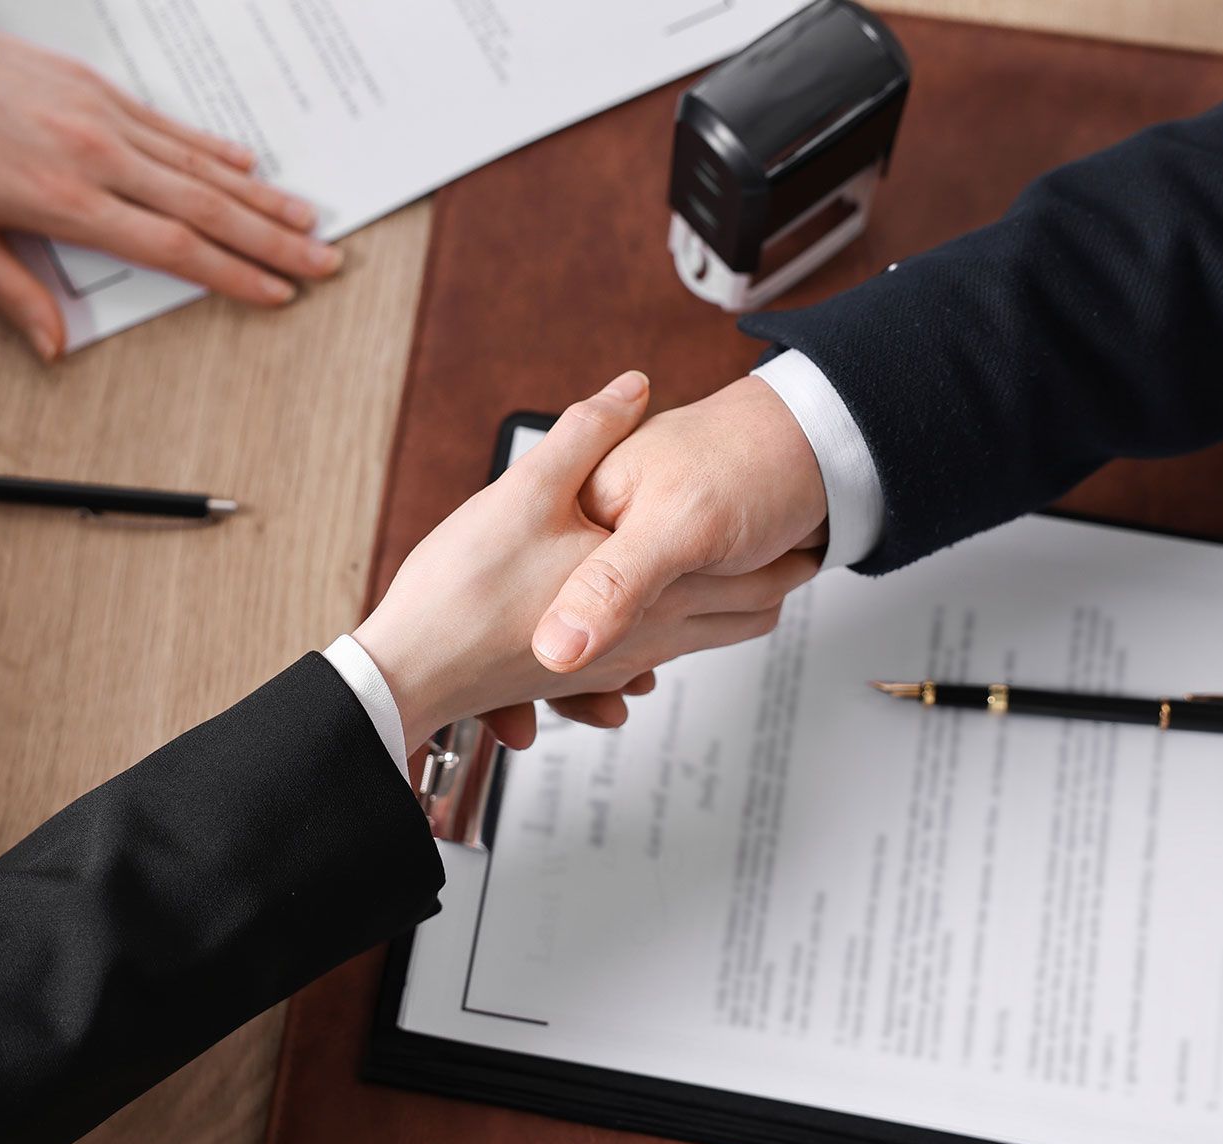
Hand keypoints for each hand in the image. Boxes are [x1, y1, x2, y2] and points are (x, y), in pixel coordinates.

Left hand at [0, 2, 340, 359]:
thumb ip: (12, 291)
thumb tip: (52, 347)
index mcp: (65, 202)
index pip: (173, 247)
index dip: (232, 275)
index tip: (275, 294)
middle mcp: (97, 157)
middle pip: (206, 209)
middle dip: (272, 241)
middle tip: (324, 263)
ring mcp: (103, 117)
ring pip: (201, 166)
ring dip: (260, 197)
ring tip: (307, 220)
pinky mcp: (99, 86)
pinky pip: (171, 125)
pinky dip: (215, 148)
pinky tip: (249, 166)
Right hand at [353, 372, 816, 752]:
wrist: (408, 673)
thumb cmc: (466, 590)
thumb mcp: (529, 493)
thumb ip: (585, 436)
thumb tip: (629, 388)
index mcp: (640, 584)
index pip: (744, 574)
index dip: (781, 547)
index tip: (814, 527)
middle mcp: (638, 631)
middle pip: (734, 613)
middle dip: (771, 584)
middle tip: (806, 554)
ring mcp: (609, 661)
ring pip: (696, 642)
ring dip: (732, 615)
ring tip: (764, 590)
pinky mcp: (575, 676)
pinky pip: (647, 661)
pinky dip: (671, 642)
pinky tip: (665, 633)